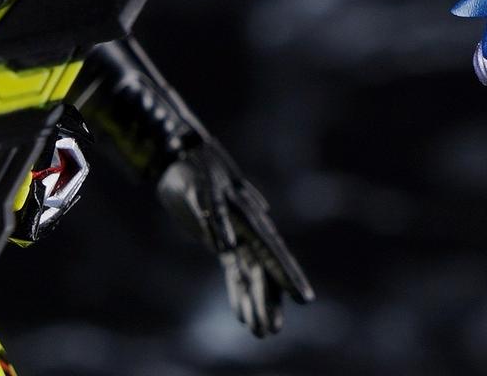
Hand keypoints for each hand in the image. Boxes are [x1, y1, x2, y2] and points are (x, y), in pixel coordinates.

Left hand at [157, 145, 313, 336]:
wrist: (182, 154)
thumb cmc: (192, 168)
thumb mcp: (197, 188)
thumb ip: (211, 216)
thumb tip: (225, 248)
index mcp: (246, 216)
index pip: (271, 251)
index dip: (287, 275)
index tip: (304, 298)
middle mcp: (246, 227)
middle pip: (263, 269)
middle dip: (268, 300)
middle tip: (270, 331)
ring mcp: (236, 233)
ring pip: (251, 273)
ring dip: (255, 301)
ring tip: (260, 332)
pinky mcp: (221, 237)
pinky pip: (234, 270)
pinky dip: (237, 290)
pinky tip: (239, 313)